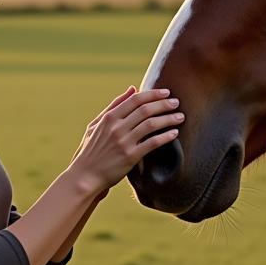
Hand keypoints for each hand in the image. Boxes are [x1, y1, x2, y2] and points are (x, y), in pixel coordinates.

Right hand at [68, 86, 183, 193]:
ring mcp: (124, 142)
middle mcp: (117, 128)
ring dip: (168, 118)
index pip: (135, 99)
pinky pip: (152, 143)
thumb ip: (115, 105)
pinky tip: (174, 133)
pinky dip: (165, 136)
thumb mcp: (97, 124)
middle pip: (146, 109)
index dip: (153, 94)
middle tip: (177, 102)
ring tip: (180, 117)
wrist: (85, 176)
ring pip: (151, 124)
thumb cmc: (91, 149)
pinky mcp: (130, 157)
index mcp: (109, 118)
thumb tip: (133, 88)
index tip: (166, 92)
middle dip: (164, 104)